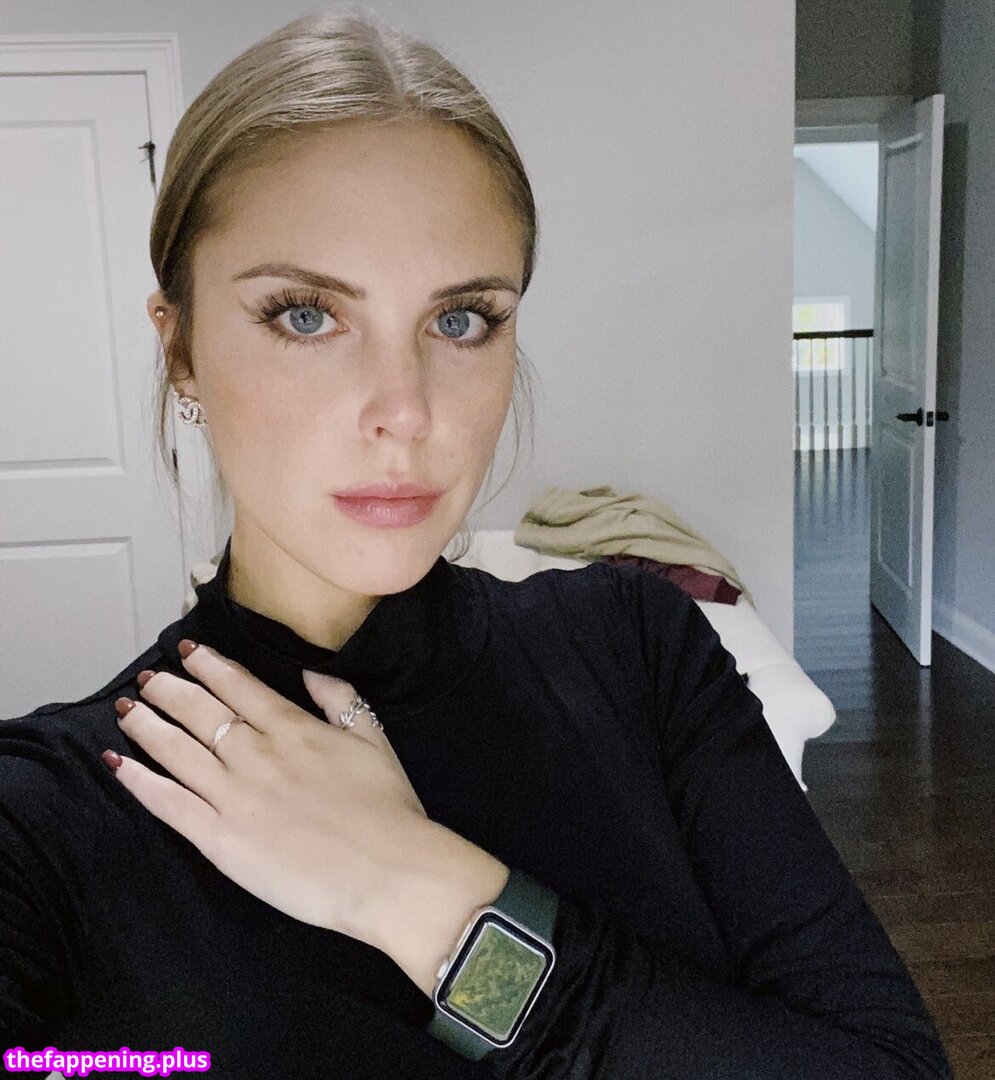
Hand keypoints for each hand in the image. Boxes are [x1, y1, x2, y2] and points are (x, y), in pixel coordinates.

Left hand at [107, 640, 432, 947]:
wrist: (388, 871)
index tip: (188, 652)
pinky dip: (140, 782)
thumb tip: (311, 674)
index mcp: (294, 729)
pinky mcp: (221, 839)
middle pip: (199, 712)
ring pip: (176, 750)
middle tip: (147, 680)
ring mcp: (234, 796)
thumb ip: (341, 701)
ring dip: (146, 726)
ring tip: (127, 710)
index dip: (209, 666)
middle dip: (168, 690)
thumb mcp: (376, 739)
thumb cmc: (389, 809)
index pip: (239, 687)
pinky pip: (170, 804)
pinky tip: (119, 765)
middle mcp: (256, 755)